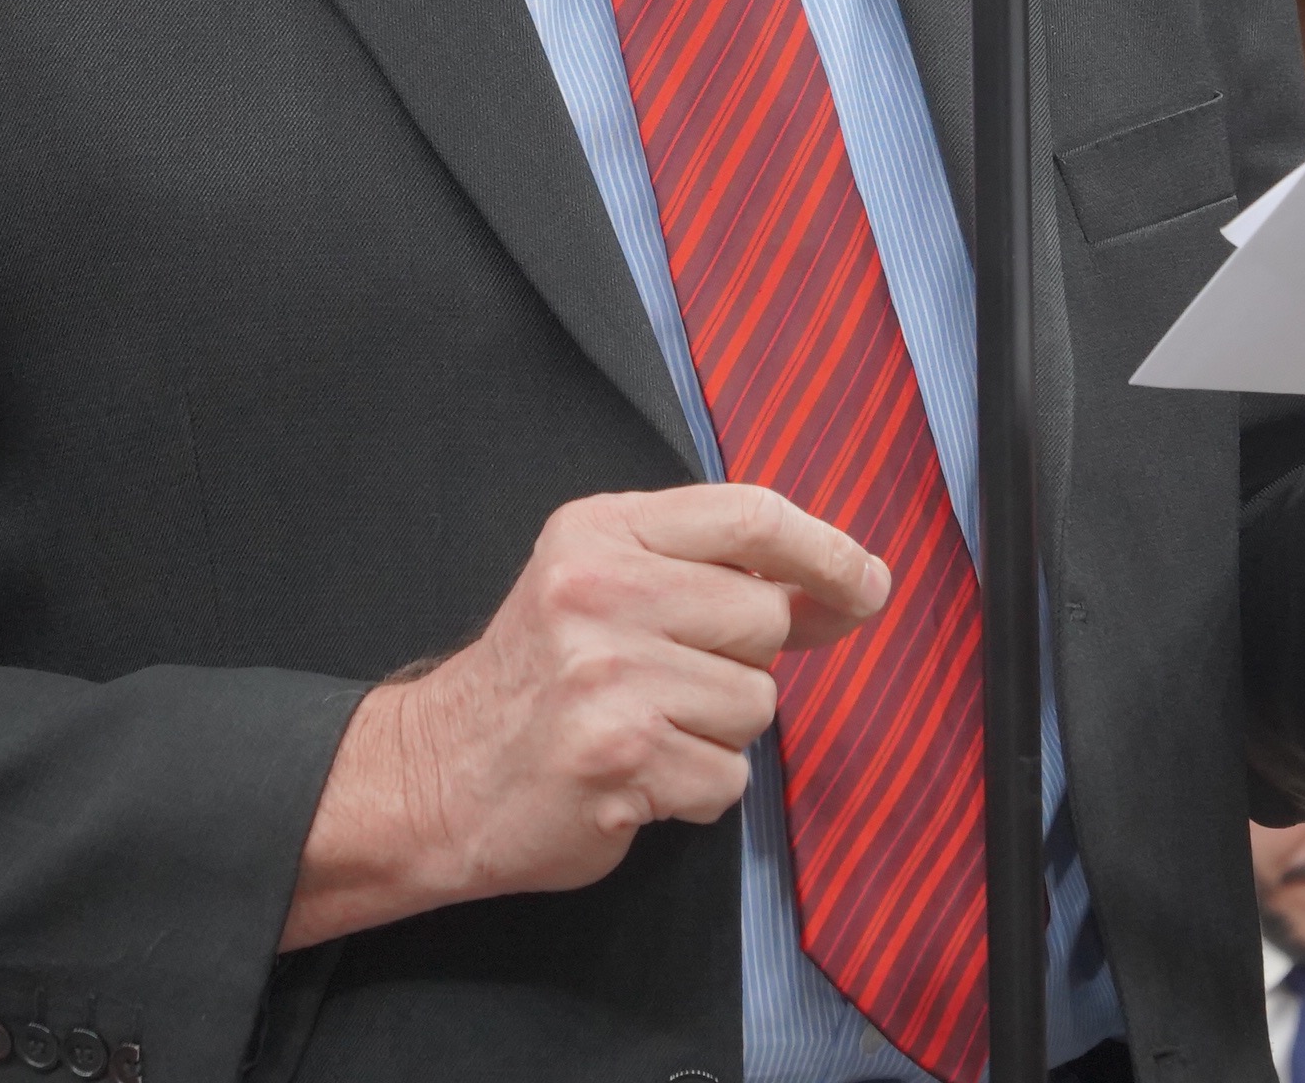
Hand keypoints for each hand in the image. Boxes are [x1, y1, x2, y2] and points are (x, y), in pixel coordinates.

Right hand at [283, 485, 889, 947]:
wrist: (437, 774)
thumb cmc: (539, 679)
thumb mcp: (603, 584)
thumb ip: (711, 573)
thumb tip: (847, 587)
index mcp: (600, 532)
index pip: (747, 515)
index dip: (825, 550)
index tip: (867, 584)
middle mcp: (598, 591)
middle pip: (763, 620)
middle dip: (741, 664)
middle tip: (673, 681)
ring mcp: (605, 674)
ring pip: (754, 704)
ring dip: (717, 733)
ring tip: (646, 728)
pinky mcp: (617, 755)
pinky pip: (726, 776)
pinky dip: (695, 789)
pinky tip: (636, 774)